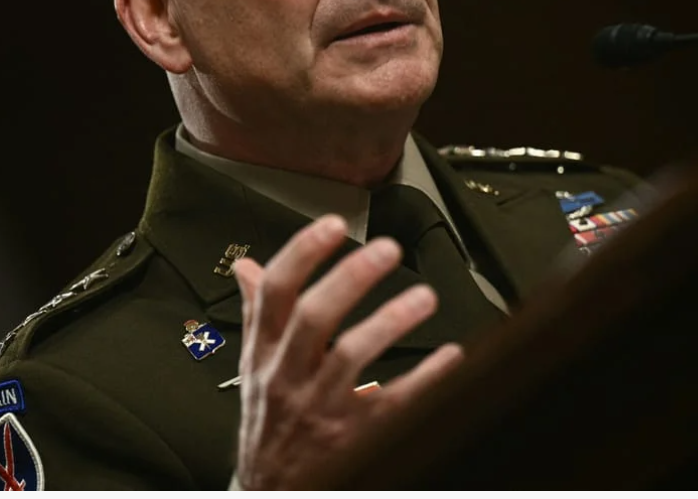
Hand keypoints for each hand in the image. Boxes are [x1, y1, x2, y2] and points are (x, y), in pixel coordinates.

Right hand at [231, 214, 464, 489]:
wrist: (272, 489)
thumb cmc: (268, 418)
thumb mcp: (252, 365)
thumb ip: (256, 313)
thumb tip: (246, 267)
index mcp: (263, 351)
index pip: (275, 293)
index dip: (302, 254)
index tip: (331, 225)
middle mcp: (288, 375)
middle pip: (313, 317)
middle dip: (350, 279)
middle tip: (386, 250)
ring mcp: (320, 406)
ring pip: (351, 356)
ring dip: (389, 321)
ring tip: (423, 297)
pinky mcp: (354, 435)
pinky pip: (393, 403)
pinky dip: (426, 377)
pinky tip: (451, 356)